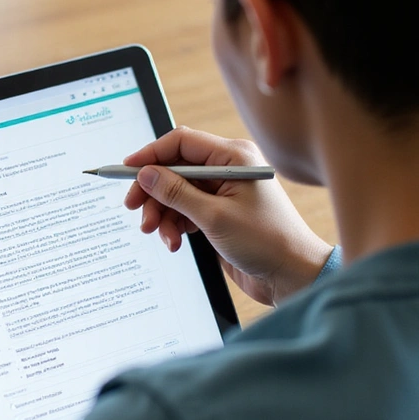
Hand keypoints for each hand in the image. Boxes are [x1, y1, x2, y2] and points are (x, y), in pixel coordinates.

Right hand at [124, 126, 331, 305]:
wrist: (291, 276)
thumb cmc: (267, 242)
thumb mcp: (214, 216)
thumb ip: (175, 193)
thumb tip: (146, 174)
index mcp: (233, 157)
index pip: (181, 143)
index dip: (151, 155)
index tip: (127, 170)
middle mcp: (226, 169)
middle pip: (174, 169)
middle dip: (153, 191)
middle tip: (134, 210)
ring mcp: (221, 192)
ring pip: (175, 193)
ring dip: (162, 214)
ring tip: (160, 235)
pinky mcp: (217, 213)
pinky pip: (184, 211)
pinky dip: (174, 225)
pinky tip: (175, 242)